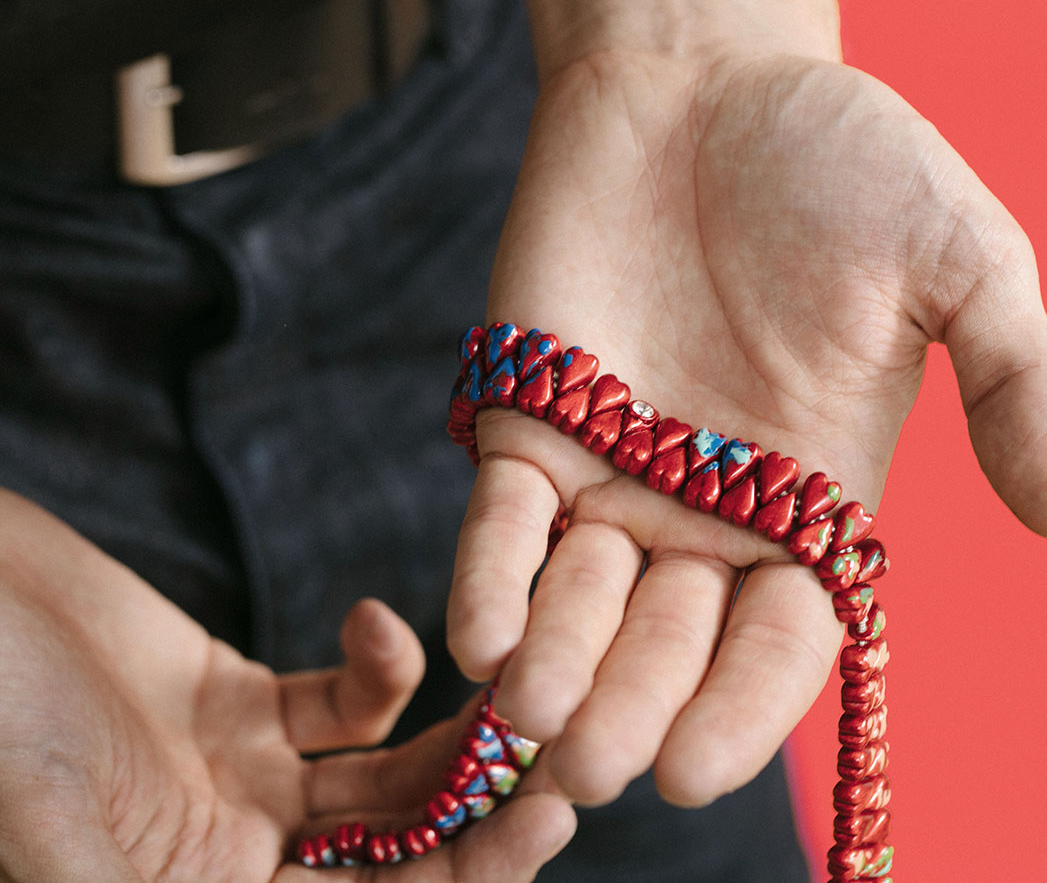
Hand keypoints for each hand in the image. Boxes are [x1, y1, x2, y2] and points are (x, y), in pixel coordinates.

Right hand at [0, 490, 573, 881]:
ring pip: (382, 785)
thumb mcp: (50, 828)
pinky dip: (377, 672)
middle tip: (558, 779)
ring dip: (452, 752)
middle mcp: (228, 858)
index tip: (540, 831)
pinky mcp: (238, 701)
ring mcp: (239, 780)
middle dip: (476, 830)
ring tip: (511, 707)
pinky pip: (341, 704)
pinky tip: (380, 627)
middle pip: (388, 864)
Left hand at [446, 48, 1046, 807]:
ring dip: (554, 665)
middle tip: (598, 768)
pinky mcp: (529, 414)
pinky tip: (480, 632)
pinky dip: (492, 575)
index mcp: (813, 495)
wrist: (709, 75)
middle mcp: (709, 504)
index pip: (779, 639)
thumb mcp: (966, 260)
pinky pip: (503, 519)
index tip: (698, 768)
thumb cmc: (846, 162)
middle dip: (633, 710)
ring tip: (533, 714)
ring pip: (580, 602)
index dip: (742, 710)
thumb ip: (1018, 383)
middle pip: (670, 644)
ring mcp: (613, 466)